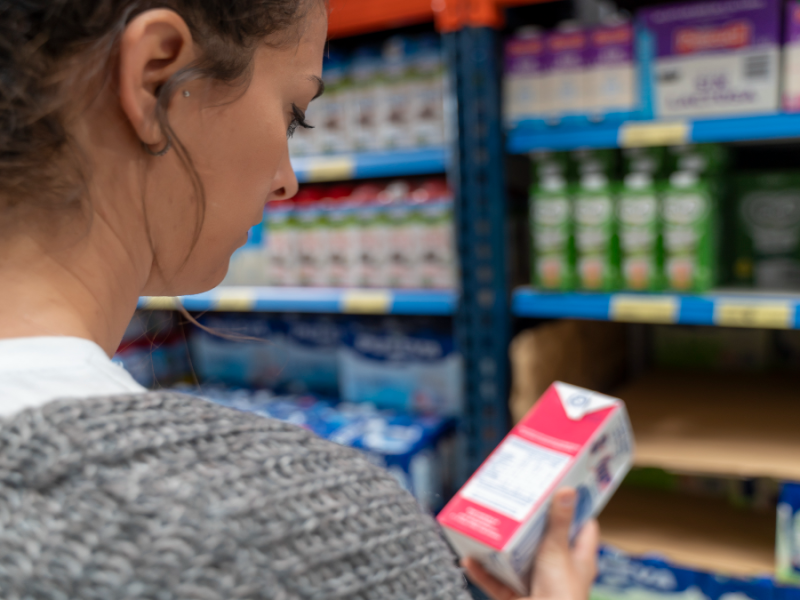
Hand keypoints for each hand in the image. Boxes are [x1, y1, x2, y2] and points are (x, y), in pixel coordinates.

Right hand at [462, 488, 598, 599]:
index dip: (575, 508)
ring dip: (503, 548)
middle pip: (546, 541)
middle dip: (529, 524)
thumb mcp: (557, 551)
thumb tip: (568, 491)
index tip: (561, 488)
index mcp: (579, 559)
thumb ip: (558, 523)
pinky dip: (483, 572)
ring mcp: (537, 585)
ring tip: (490, 526)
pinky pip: (497, 582)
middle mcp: (560, 571)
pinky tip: (470, 558)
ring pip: (518, 561)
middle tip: (516, 501)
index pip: (584, 528)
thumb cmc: (561, 595)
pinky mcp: (517, 598)